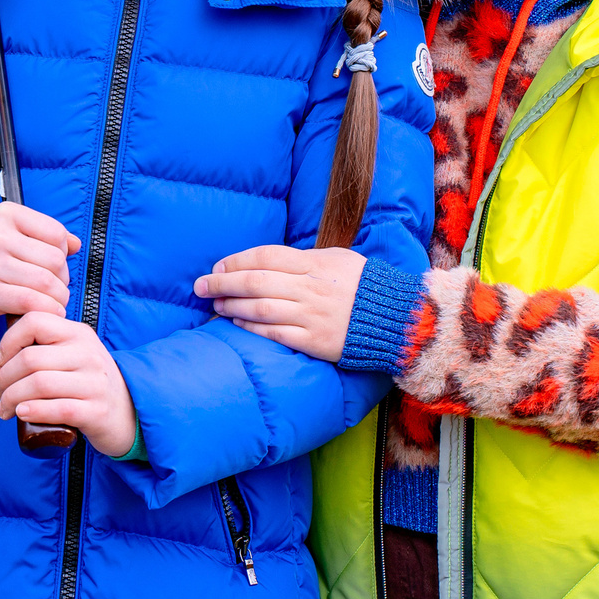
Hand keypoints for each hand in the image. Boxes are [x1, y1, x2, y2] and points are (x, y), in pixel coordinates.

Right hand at [0, 201, 79, 324]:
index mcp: (6, 214)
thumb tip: (76, 243)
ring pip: (47, 283)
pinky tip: (45, 312)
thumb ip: (45, 237)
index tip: (53, 266)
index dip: (63, 253)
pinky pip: (31, 302)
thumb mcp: (10, 236)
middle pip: (55, 260)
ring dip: (57, 299)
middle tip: (53, 289)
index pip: (56, 233)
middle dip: (62, 280)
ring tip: (51, 302)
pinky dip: (46, 310)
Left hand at [0, 313, 135, 456]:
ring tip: (4, 408)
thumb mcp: (64, 362)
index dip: (8, 342)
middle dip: (4, 378)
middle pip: (30, 358)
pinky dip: (33, 411)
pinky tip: (22, 414)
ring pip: (39, 384)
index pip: (34, 321)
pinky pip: (57, 409)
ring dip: (12, 398)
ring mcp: (94, 382)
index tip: (0, 363)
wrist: (130, 412)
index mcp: (77, 334)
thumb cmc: (87, 384)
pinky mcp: (96, 411)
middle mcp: (87, 353)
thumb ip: (29, 361)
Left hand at [192, 245, 368, 363]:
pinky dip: (251, 328)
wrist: (398, 319)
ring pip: (260, 308)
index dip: (236, 261)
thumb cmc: (366, 285)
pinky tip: (236, 324)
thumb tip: (271, 260)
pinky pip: (274, 334)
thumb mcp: (338, 259)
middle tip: (200, 285)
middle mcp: (309, 289)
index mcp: (314, 264)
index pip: (265, 257)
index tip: (217, 266)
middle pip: (255, 282)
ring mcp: (311, 316)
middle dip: (222, 283)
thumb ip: (306, 258)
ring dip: (231, 306)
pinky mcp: (314, 341)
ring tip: (214, 304)